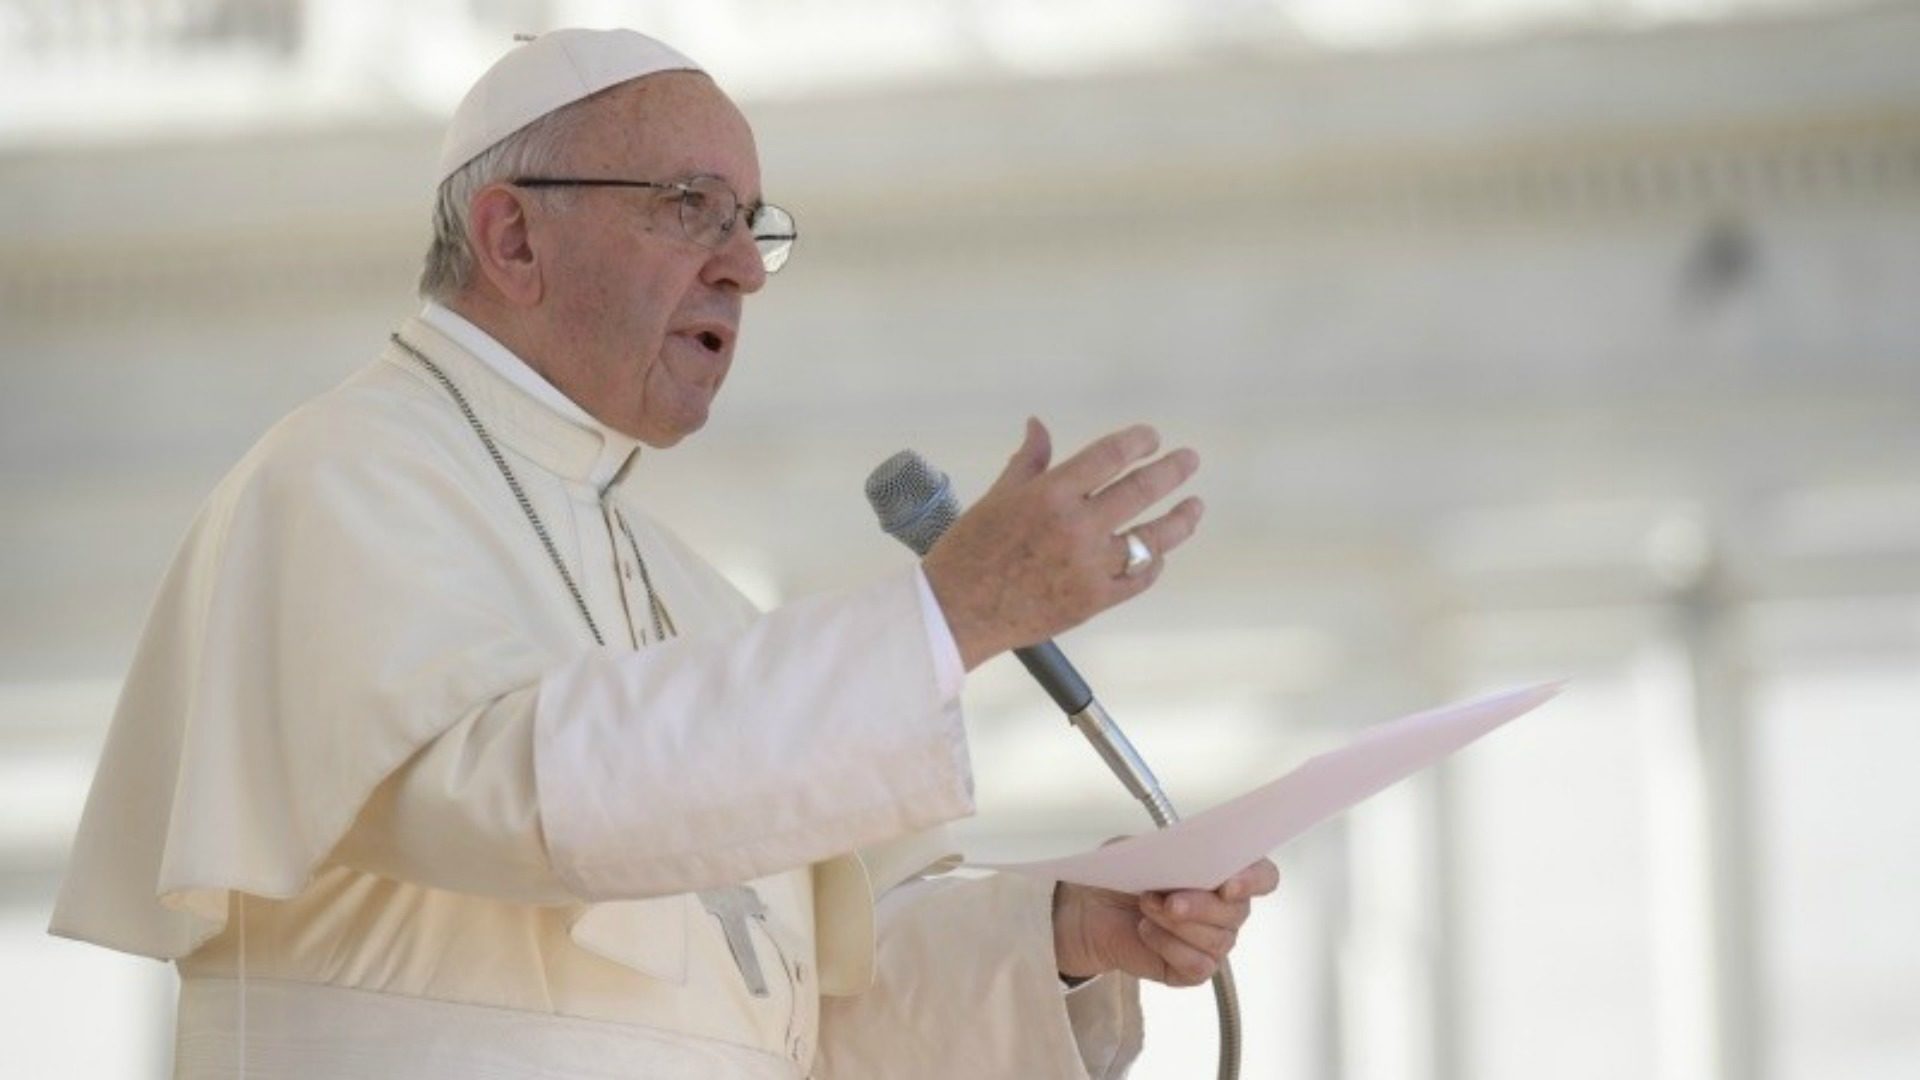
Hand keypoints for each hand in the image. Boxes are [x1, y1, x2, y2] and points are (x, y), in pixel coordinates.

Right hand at [921, 418, 1203, 669]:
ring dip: (1180, 520)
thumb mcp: (997, 497)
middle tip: (1189, 460)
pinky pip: (1138, 580)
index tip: (1151, 437)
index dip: (1138, 442)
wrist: (956, 613)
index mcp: (1051, 494)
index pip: (1110, 456)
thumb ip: (1028, 461)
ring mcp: (1090, 567)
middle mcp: (1077, 527)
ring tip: (1194, 507)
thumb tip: (1038, 425)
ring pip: (1152, 539)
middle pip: (1142, 491)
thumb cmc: (969, 551)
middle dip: (1172, 471)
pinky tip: (1160, 555)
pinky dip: (1153, 565)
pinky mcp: (1094, 601)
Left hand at [1052, 859, 1279, 986]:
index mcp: (1226, 874)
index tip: (1229, 882)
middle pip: (1237, 912)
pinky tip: (1146, 931)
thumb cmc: (1125, 876)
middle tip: (1168, 899)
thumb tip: (1185, 855)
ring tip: (1146, 907)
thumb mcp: (1141, 849)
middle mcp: (1226, 911)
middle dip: (1201, 905)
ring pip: (1216, 940)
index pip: (1262, 877)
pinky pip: (1194, 964)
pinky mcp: (1193, 969)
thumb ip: (1167, 850)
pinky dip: (1167, 945)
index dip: (1253, 879)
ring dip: (1176, 923)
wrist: (1091, 909)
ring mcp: (1212, 942)